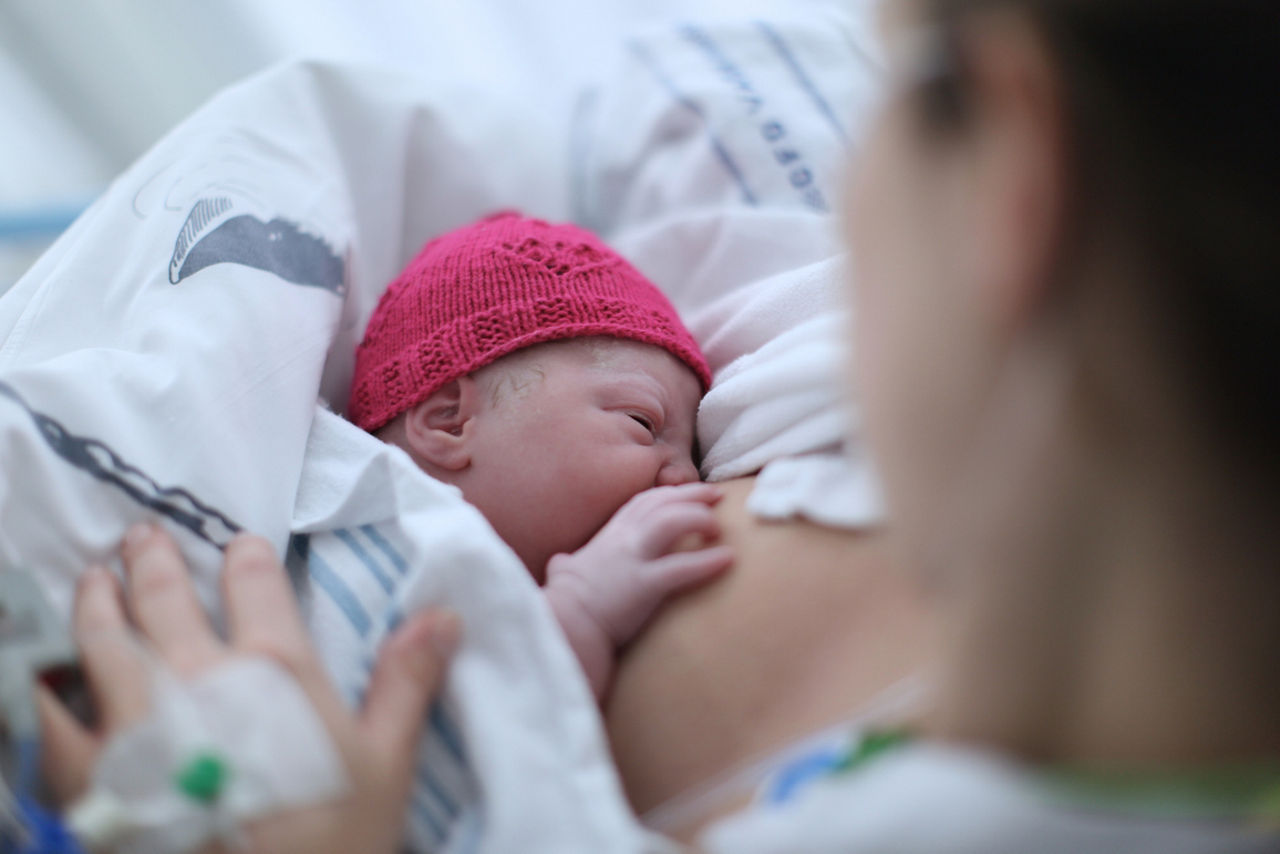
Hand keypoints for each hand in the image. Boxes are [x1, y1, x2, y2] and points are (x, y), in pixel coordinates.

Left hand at [37, 523, 459, 853]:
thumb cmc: (326, 840)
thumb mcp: (384, 766)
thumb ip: (407, 683)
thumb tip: (444, 614)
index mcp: (272, 667)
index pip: (254, 585)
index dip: (245, 558)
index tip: (240, 545)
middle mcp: (195, 677)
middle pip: (163, 598)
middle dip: (153, 560)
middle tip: (142, 536)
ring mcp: (135, 720)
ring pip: (100, 639)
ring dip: (95, 600)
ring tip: (93, 580)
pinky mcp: (91, 770)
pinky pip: (53, 715)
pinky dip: (45, 684)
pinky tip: (44, 674)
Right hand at [544, 483, 732, 697]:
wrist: (565, 626)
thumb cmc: (564, 604)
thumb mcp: (564, 574)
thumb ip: (565, 565)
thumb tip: (558, 563)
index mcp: (609, 536)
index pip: (643, 502)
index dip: (670, 494)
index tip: (691, 493)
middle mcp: (623, 540)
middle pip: (663, 503)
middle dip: (693, 495)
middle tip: (718, 496)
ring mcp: (633, 560)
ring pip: (672, 522)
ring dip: (700, 519)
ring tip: (719, 529)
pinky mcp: (644, 585)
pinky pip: (682, 567)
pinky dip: (708, 561)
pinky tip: (728, 559)